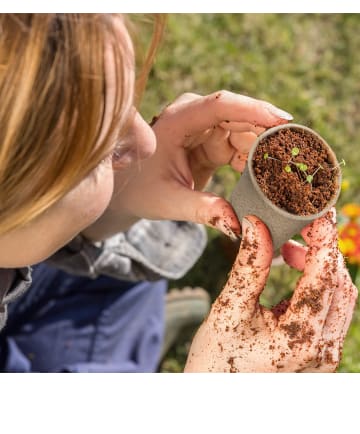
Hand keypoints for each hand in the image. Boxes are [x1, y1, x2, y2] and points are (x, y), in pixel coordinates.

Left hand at [106, 91, 292, 236]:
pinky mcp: (213, 143)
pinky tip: (268, 175)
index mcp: (178, 120)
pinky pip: (242, 146)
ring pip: (245, 131)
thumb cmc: (141, 190)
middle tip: (296, 154)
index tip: (283, 120)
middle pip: (240, 116)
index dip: (253, 109)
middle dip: (268, 134)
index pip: (220, 104)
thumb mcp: (169, 201)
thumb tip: (238, 224)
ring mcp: (205, 128)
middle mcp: (194, 117)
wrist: (131, 190)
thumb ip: (202, 210)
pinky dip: (256, 160)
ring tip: (286, 169)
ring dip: (265, 149)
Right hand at [184, 209, 357, 371]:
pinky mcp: (320, 353)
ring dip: (322, 266)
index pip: (324, 275)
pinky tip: (294, 272)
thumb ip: (249, 265)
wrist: (218, 401)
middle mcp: (322, 349)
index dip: (324, 238)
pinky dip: (319, 284)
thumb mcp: (229, 309)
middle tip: (299, 225)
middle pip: (340, 284)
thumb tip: (256, 223)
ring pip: (341, 297)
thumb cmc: (216, 361)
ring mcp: (324, 354)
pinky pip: (332, 310)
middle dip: (324, 249)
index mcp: (299, 338)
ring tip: (290, 249)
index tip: (317, 210)